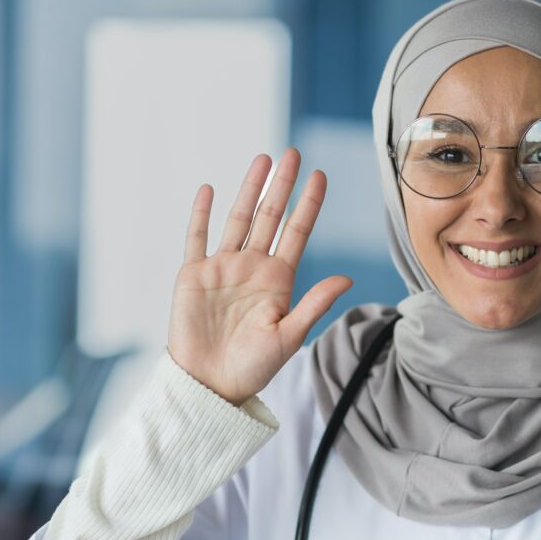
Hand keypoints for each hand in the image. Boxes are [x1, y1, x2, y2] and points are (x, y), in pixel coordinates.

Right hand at [167, 148, 351, 405]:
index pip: (297, 231)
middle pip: (270, 216)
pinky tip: (210, 190)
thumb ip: (314, 303)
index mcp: (279, 279)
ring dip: (248, 189)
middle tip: (293, 154)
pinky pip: (197, 238)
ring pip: (238, 219)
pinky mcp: (194, 275)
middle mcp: (253, 266)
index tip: (320, 176)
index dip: (308, 204)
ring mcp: (223, 267)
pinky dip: (202, 214)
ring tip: (262, 161)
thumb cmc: (253, 367)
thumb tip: (346, 278)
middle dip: (281, 185)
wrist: (210, 385)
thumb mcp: (289, 335)